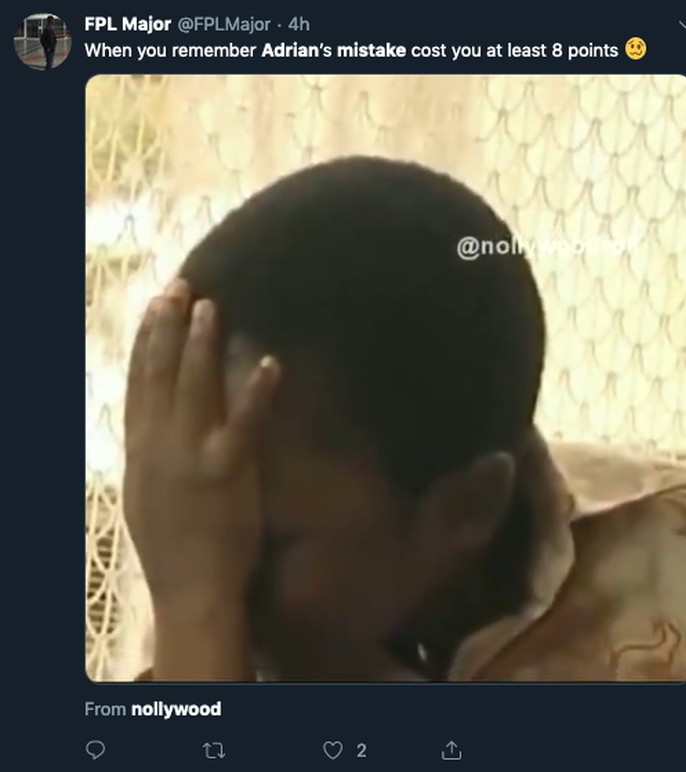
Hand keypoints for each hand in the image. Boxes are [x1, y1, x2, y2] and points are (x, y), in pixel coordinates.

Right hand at [123, 279, 280, 616]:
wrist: (190, 588)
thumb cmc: (171, 543)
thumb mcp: (144, 490)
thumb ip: (150, 448)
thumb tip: (155, 415)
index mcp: (140, 447)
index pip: (139, 380)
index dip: (146, 338)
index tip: (155, 304)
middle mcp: (158, 444)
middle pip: (160, 373)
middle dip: (167, 326)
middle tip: (180, 286)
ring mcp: (189, 456)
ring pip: (192, 388)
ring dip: (200, 344)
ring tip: (210, 306)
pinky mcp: (224, 472)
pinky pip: (241, 424)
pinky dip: (255, 392)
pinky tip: (270, 362)